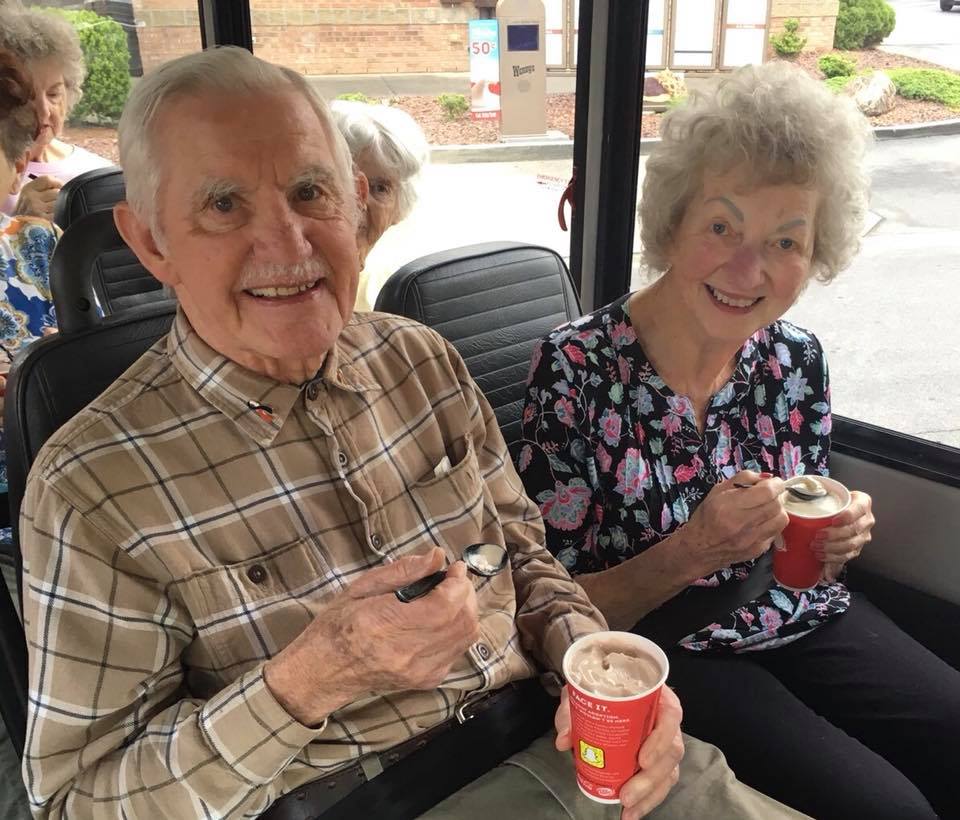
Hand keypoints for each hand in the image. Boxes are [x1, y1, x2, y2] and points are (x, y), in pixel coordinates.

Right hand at [14, 176, 61, 219]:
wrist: (20, 229)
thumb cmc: (28, 212)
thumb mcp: (29, 196)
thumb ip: (42, 188)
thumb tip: (62, 185)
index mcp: (28, 189)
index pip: (47, 179)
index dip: (57, 183)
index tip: (60, 188)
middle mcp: (31, 197)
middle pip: (57, 192)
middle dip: (60, 197)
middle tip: (56, 203)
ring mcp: (37, 209)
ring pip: (60, 203)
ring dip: (61, 207)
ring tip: (53, 211)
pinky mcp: (44, 220)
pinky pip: (59, 214)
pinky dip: (59, 216)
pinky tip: (53, 218)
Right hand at [265, 548, 479, 725]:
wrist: (324, 671)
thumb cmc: (337, 624)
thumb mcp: (362, 587)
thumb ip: (403, 570)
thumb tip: (438, 556)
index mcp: (386, 625)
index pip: (444, 605)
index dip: (458, 582)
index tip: (454, 567)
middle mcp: (407, 653)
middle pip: (462, 621)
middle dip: (466, 594)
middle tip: (453, 579)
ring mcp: (420, 672)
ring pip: (466, 637)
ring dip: (466, 611)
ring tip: (450, 596)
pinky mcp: (426, 681)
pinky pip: (458, 651)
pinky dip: (458, 630)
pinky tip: (442, 620)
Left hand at [554, 685, 684, 818]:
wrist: (599, 687)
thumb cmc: (598, 686)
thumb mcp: (584, 690)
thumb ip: (571, 711)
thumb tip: (563, 740)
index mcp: (656, 696)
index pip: (671, 715)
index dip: (660, 739)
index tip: (641, 759)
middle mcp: (665, 720)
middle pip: (672, 751)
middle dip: (650, 779)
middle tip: (626, 794)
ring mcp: (664, 742)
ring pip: (670, 771)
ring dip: (650, 795)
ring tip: (628, 809)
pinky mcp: (658, 761)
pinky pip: (661, 782)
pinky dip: (648, 800)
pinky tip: (632, 812)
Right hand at [679, 471, 788, 577]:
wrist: (700, 548)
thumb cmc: (706, 516)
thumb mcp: (718, 490)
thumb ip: (743, 478)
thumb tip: (766, 477)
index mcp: (731, 505)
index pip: (767, 492)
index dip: (775, 484)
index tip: (773, 482)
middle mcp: (743, 523)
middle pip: (776, 504)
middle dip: (775, 496)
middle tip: (766, 495)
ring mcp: (753, 539)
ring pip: (781, 519)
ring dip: (776, 510)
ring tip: (765, 509)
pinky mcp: (759, 550)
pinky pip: (776, 532)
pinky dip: (772, 524)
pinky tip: (760, 523)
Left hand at [816, 490, 873, 581]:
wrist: (836, 512)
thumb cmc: (831, 501)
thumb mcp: (829, 493)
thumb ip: (820, 491)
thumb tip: (805, 492)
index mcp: (863, 502)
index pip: (859, 508)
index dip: (847, 516)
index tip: (833, 521)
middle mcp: (866, 519)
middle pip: (854, 529)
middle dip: (834, 535)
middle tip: (817, 535)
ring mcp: (863, 535)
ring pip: (851, 544)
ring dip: (831, 547)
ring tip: (815, 546)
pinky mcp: (857, 548)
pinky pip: (847, 555)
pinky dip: (832, 557)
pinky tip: (820, 555)